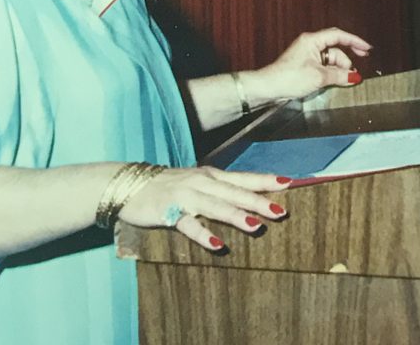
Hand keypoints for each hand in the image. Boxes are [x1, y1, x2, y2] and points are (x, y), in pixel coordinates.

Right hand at [117, 165, 290, 250]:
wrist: (128, 183)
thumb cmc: (167, 185)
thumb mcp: (196, 183)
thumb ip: (219, 190)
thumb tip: (247, 199)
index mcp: (209, 175)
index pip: (243, 177)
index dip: (266, 180)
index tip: (290, 183)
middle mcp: (201, 182)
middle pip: (234, 191)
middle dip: (259, 200)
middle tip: (282, 210)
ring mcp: (185, 195)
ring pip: (215, 205)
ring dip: (235, 214)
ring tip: (256, 225)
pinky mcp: (169, 211)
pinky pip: (189, 224)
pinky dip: (203, 234)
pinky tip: (217, 245)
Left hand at [250, 27, 372, 103]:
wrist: (269, 87)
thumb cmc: (288, 78)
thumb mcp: (319, 77)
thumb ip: (339, 75)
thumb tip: (354, 76)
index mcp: (312, 40)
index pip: (338, 36)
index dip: (355, 41)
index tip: (367, 48)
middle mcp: (310, 44)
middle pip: (335, 49)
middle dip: (346, 61)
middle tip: (356, 72)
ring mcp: (307, 54)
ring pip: (330, 59)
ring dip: (338, 70)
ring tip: (343, 81)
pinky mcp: (305, 65)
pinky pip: (323, 66)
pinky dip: (331, 73)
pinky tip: (336, 81)